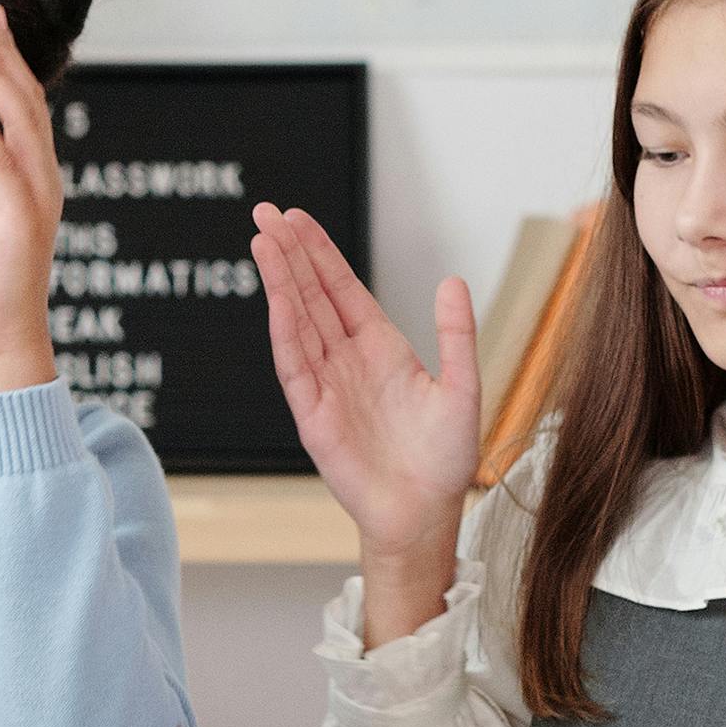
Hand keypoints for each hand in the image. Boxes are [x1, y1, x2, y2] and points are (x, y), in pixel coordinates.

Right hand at [252, 204, 480, 636]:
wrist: (424, 514)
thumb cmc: (444, 460)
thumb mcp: (463, 388)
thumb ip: (456, 335)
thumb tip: (451, 280)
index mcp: (380, 348)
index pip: (340, 289)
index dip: (319, 253)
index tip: (296, 218)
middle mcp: (347, 360)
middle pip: (311, 295)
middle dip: (289, 254)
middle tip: (265, 212)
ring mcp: (326, 385)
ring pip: (297, 322)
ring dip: (280, 283)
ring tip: (262, 242)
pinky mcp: (313, 415)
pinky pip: (295, 365)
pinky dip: (285, 331)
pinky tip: (276, 299)